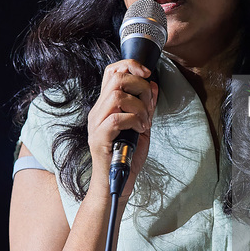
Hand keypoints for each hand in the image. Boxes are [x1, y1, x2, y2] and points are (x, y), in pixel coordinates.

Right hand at [86, 60, 157, 201]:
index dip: (130, 65)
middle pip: (116, 78)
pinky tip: (140, 130)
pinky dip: (134, 120)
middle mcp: (98, 112)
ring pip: (117, 96)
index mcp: (106, 106)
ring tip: (145, 122)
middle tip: (149, 106)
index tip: (147, 74)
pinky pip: (117, 118)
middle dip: (141, 87)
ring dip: (139, 106)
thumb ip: (146, 107)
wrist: (116, 185)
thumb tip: (154, 85)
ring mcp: (96, 124)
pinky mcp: (99, 139)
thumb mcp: (141, 127)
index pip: (112, 71)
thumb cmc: (127, 158)